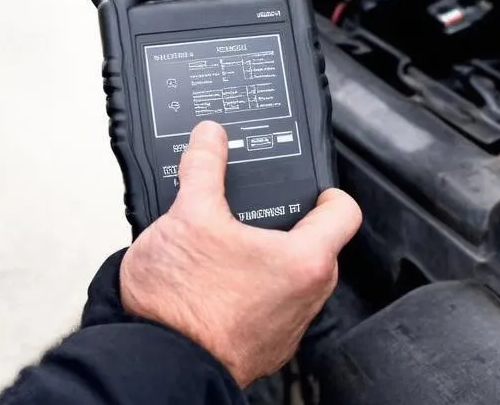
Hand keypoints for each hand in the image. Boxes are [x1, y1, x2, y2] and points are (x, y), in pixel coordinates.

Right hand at [119, 121, 360, 387]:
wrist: (154, 361)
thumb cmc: (181, 303)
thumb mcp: (188, 213)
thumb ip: (204, 166)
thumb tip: (210, 137)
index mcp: (303, 261)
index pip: (344, 212)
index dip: (327, 189)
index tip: (310, 184)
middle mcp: (305, 299)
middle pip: (316, 245)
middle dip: (287, 221)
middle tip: (256, 206)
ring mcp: (284, 328)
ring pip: (291, 278)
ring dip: (267, 257)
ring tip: (230, 240)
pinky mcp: (261, 346)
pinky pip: (269, 306)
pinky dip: (251, 288)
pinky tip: (217, 276)